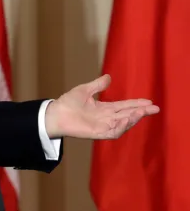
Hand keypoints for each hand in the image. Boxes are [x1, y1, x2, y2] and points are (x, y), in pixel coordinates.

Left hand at [45, 74, 159, 139]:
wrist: (55, 113)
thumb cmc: (67, 102)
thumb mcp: (85, 90)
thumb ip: (98, 85)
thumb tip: (109, 77)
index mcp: (104, 108)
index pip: (124, 106)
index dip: (136, 103)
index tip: (149, 101)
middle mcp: (106, 118)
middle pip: (128, 114)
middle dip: (141, 112)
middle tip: (155, 108)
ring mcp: (103, 126)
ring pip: (123, 124)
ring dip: (133, 118)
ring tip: (141, 112)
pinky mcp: (98, 133)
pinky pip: (113, 132)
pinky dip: (121, 127)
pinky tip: (127, 119)